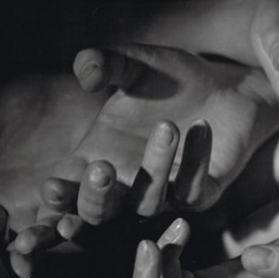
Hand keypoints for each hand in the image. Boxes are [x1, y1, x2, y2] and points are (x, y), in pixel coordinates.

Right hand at [71, 42, 278, 208]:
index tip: (52, 189)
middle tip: (102, 168)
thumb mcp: (136, 65)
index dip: (57, 199)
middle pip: (99, 214)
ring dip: (154, 167)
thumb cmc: (172, 80)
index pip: (68, 189)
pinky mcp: (201, 195)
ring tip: (168, 126)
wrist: (226, 88)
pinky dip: (196, 159)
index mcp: (96, 160)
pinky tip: (201, 126)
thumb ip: (107, 63)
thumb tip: (85, 70)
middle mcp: (126, 186)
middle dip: (95, 198)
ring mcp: (163, 196)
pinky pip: (193, 189)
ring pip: (148, 204)